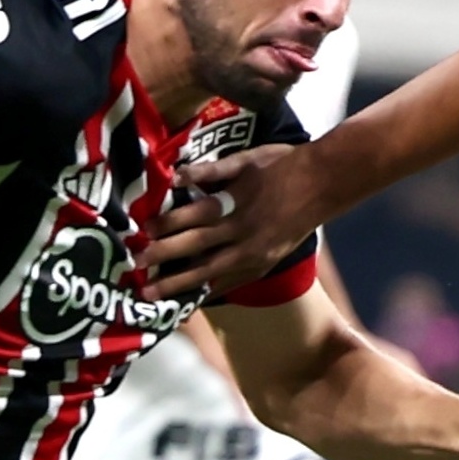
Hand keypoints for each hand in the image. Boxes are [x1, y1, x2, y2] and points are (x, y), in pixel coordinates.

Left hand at [141, 142, 312, 298]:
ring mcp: (254, 252)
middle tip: (135, 266)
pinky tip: (190, 300)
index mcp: (235, 203)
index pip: (192, 216)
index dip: (165, 223)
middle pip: (196, 246)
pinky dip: (210, 292)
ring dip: (179, 284)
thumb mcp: (247, 159)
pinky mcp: (264, 264)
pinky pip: (232, 282)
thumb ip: (211, 170)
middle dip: (163, 256)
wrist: (323, 184)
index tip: (141, 230)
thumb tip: (176, 176)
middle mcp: (242, 232)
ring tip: (153, 295)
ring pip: (210, 272)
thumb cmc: (284, 164)